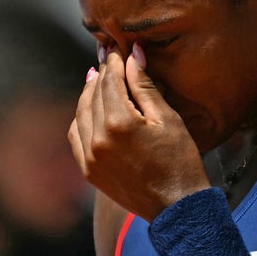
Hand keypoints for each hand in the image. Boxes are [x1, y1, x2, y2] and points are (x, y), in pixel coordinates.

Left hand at [69, 47, 208, 219]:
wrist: (177, 207)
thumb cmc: (180, 161)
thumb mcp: (167, 119)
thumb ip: (144, 86)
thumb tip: (133, 55)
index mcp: (119, 122)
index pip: (110, 80)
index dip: (113, 61)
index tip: (116, 48)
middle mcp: (98, 138)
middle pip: (94, 94)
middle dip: (101, 74)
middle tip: (107, 57)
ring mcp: (89, 157)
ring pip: (81, 113)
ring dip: (89, 94)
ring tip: (98, 79)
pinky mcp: (88, 171)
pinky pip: (76, 136)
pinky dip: (81, 119)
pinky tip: (91, 110)